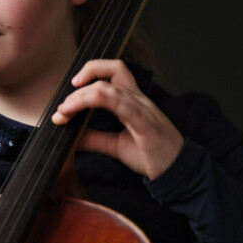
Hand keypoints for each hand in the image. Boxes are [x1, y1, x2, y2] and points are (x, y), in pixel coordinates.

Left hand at [50, 59, 183, 179]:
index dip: (90, 73)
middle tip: (64, 104)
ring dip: (82, 96)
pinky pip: (122, 105)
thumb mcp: (116, 146)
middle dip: (84, 79)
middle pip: (114, 69)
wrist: (179, 172)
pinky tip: (80, 113)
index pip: (114, 73)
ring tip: (65, 110)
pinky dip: (97, 103)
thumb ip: (94, 139)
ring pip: (111, 87)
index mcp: (134, 101)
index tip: (70, 93)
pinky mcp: (145, 124)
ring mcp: (143, 110)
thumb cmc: (152, 156)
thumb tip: (70, 137)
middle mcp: (139, 100)